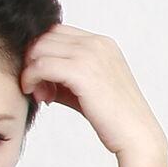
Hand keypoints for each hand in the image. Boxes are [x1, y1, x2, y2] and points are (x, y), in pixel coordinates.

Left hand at [22, 24, 166, 160]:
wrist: (136, 134)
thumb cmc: (114, 117)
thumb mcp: (87, 87)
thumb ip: (63, 76)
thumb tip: (34, 75)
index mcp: (102, 43)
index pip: (57, 32)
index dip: (42, 53)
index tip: (43, 79)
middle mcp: (96, 43)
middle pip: (45, 37)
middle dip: (33, 61)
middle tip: (38, 89)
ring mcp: (90, 54)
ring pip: (40, 49)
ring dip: (31, 71)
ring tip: (40, 94)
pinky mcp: (82, 71)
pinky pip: (41, 66)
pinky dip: (31, 79)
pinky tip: (39, 96)